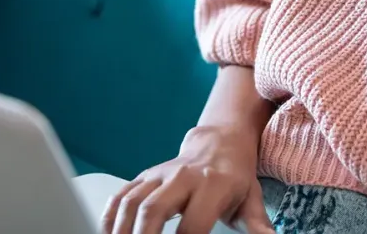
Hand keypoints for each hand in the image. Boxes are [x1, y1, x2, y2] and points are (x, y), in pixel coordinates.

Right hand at [101, 125, 274, 233]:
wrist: (219, 142)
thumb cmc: (235, 176)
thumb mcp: (252, 199)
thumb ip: (258, 226)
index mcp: (212, 185)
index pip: (192, 226)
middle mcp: (181, 178)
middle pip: (152, 210)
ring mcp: (159, 175)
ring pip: (131, 202)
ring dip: (121, 230)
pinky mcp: (145, 176)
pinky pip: (120, 195)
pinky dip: (109, 217)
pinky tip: (108, 233)